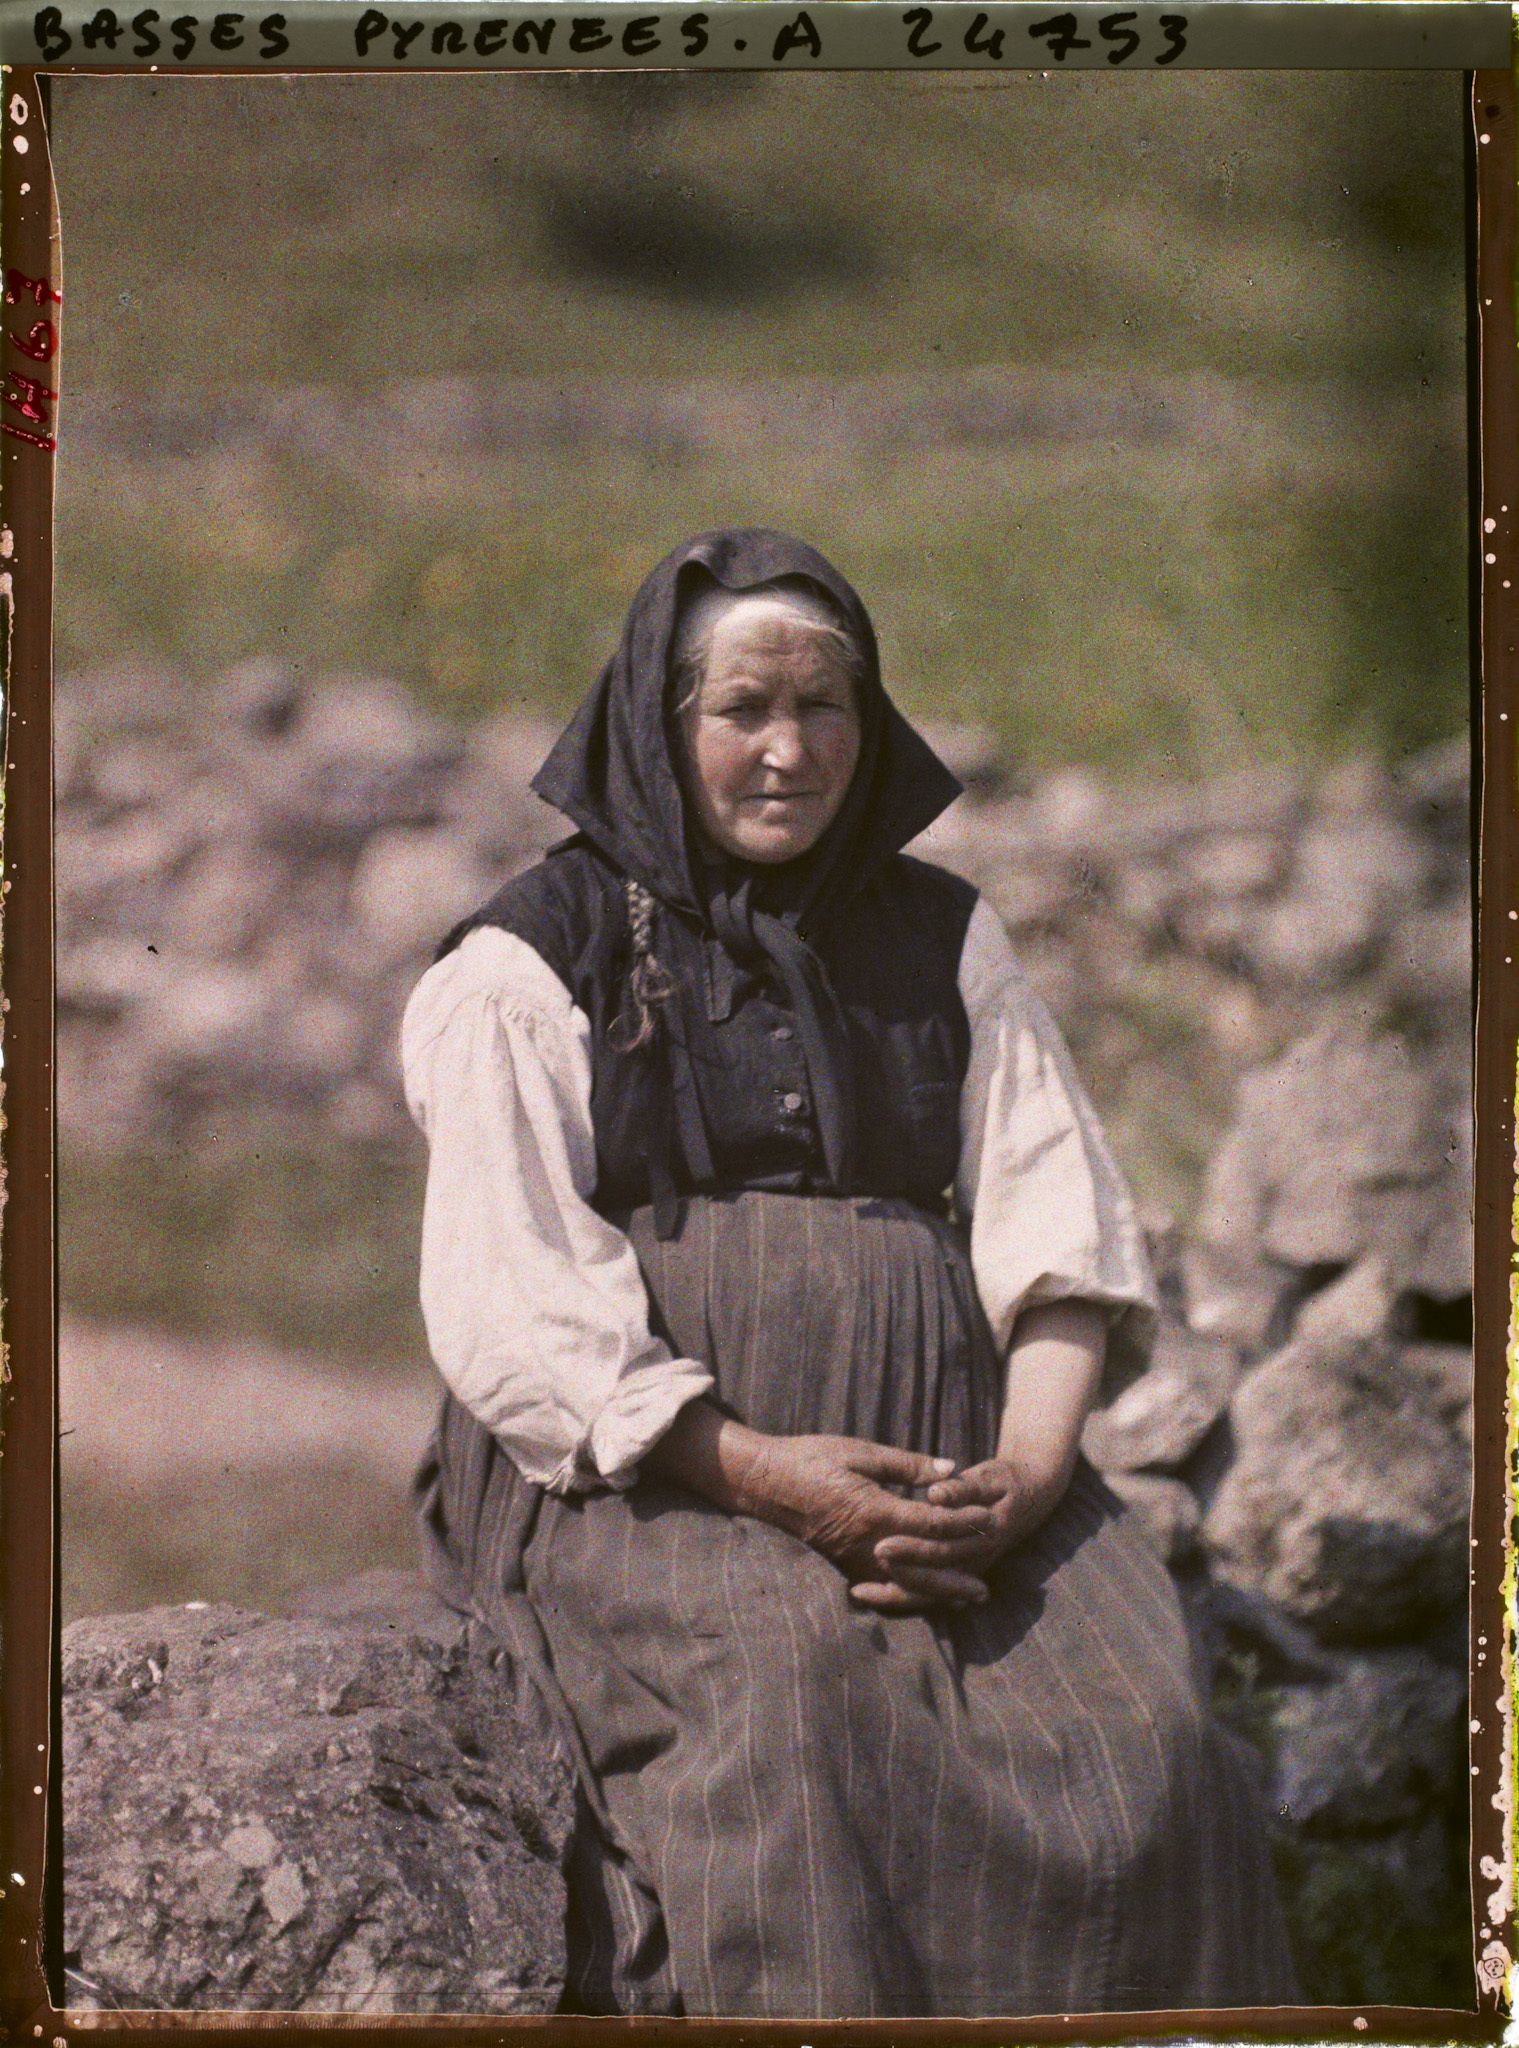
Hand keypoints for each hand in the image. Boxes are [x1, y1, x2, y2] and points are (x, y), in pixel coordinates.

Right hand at [748, 1434, 996, 1610]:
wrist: (764, 1482)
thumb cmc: (812, 1459)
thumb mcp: (861, 1452)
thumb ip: (907, 1465)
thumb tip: (951, 1470)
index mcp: (874, 1510)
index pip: (931, 1523)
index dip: (964, 1522)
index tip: (990, 1518)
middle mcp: (867, 1543)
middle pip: (924, 1566)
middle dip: (959, 1572)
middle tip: (988, 1580)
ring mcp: (854, 1559)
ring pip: (905, 1585)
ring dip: (939, 1592)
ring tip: (967, 1597)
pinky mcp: (844, 1565)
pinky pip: (882, 1588)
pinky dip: (907, 1596)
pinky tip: (925, 1598)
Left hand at [850, 1457, 1064, 1614]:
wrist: (1033, 1497)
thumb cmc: (1007, 1481)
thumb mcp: (991, 1477)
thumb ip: (963, 1487)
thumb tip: (936, 1494)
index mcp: (983, 1536)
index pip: (942, 1549)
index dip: (911, 1551)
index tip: (880, 1545)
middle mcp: (977, 1561)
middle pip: (932, 1580)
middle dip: (895, 1578)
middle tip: (859, 1579)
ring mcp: (969, 1571)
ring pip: (930, 1595)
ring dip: (895, 1595)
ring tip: (859, 1591)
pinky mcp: (961, 1574)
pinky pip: (930, 1593)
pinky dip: (903, 1595)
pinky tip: (873, 1592)